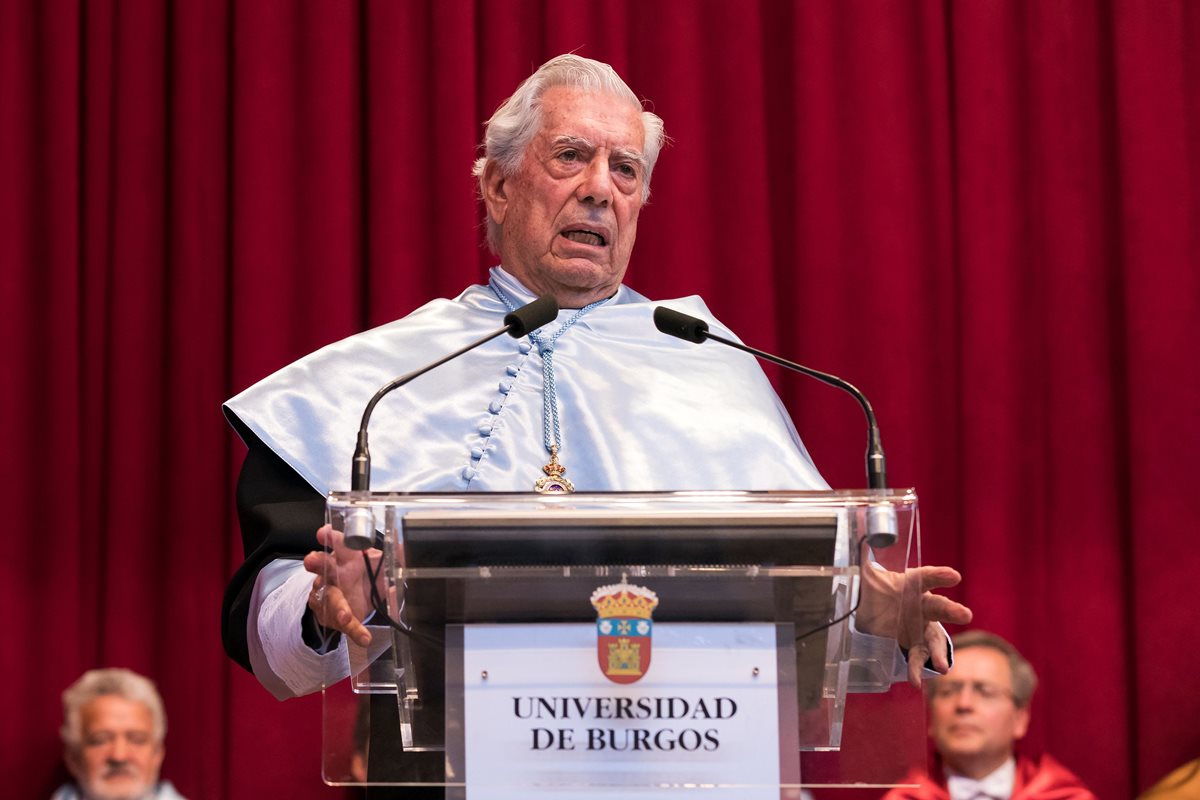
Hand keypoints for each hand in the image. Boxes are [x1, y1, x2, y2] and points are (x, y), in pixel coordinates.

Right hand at [302, 524, 383, 647]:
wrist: (357, 599)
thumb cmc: (365, 575)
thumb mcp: (381, 565)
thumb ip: (394, 557)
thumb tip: (406, 547)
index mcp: (346, 556)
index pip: (337, 542)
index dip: (329, 536)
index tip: (323, 533)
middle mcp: (333, 572)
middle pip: (322, 564)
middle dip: (316, 561)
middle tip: (312, 560)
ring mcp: (329, 594)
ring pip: (330, 598)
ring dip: (338, 607)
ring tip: (345, 616)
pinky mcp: (333, 615)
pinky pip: (343, 623)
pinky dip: (355, 631)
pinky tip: (364, 638)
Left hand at [856, 562, 972, 686]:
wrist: (872, 610)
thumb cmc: (878, 588)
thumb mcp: (868, 574)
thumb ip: (867, 558)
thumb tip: (863, 538)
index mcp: (913, 584)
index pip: (928, 577)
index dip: (940, 576)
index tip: (953, 576)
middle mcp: (922, 605)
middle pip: (939, 607)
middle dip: (952, 610)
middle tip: (966, 614)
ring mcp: (920, 627)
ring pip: (934, 639)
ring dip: (939, 653)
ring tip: (944, 667)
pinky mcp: (913, 645)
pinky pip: (918, 659)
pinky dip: (917, 671)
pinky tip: (915, 682)